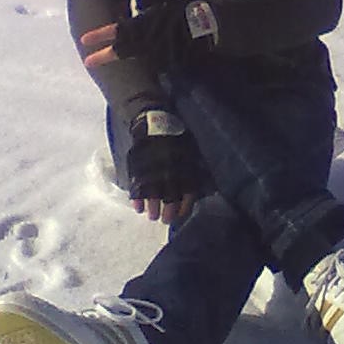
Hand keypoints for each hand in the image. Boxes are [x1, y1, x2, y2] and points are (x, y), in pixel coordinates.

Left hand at [81, 0, 218, 72]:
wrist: (207, 26)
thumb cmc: (182, 8)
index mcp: (144, 22)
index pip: (118, 30)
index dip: (101, 35)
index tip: (85, 40)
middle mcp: (146, 39)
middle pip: (121, 49)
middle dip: (104, 55)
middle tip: (88, 61)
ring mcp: (155, 52)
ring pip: (132, 57)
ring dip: (118, 58)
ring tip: (102, 60)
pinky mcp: (166, 61)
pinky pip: (147, 61)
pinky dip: (137, 60)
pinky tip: (128, 59)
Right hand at [126, 110, 200, 224]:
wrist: (155, 123)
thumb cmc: (177, 139)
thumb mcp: (191, 152)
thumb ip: (195, 170)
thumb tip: (207, 188)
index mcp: (184, 168)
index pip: (187, 192)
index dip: (184, 206)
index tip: (180, 215)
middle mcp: (169, 172)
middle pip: (169, 197)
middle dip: (167, 211)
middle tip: (165, 220)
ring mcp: (152, 170)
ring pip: (152, 194)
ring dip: (152, 207)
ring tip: (151, 216)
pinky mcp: (137, 168)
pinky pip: (136, 187)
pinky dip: (136, 199)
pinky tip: (137, 208)